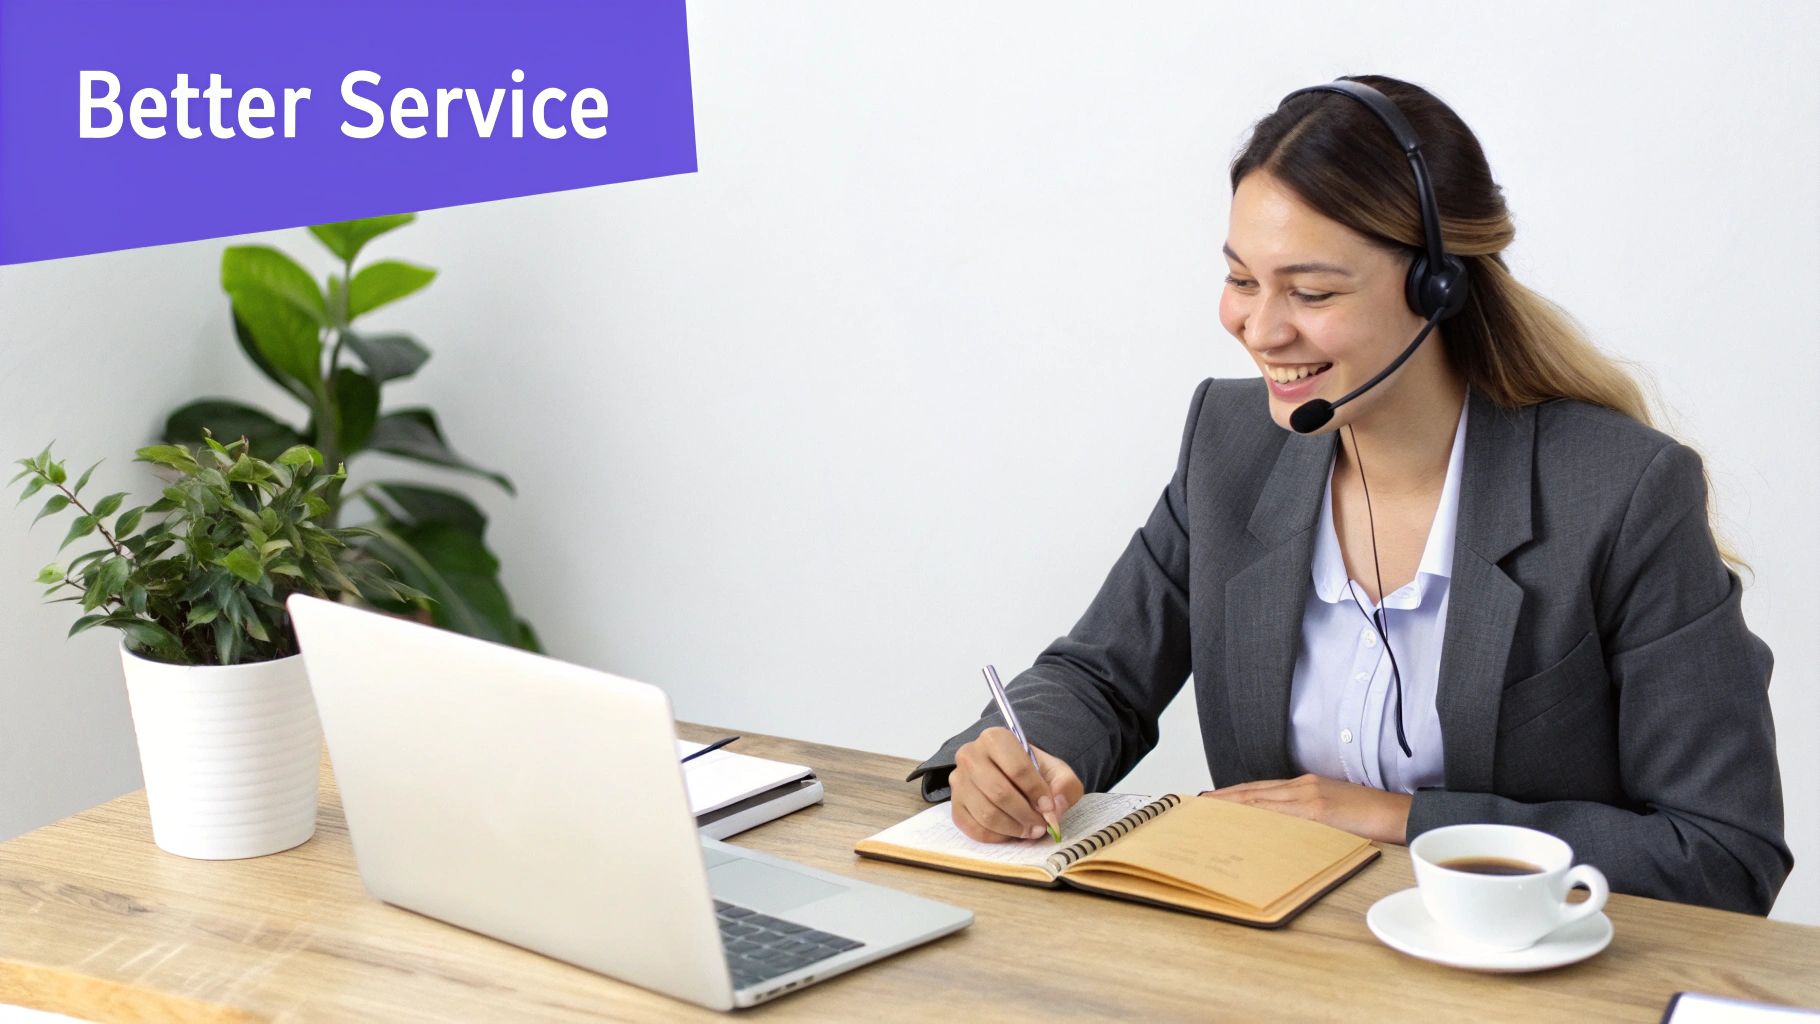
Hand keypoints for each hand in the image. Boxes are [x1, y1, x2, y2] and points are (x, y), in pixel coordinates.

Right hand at [949, 727, 1084, 842]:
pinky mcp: (955, 805)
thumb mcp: (1057, 772)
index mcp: (995, 738)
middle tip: (1041, 826)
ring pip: (985, 813)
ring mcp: (958, 781)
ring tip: (1030, 830)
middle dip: (1025, 814)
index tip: (1049, 807)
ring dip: (1013, 828)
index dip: (1036, 792)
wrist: (1012, 776)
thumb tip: (1055, 808)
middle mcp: (970, 755)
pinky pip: (973, 828)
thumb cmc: (1033, 772)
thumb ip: (1065, 786)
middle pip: (999, 792)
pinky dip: (997, 837)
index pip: (1016, 768)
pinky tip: (1011, 832)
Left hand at [1201, 773, 1410, 844]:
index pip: (1261, 789)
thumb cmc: (1372, 816)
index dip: (1234, 794)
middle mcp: (1304, 786)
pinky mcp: (1320, 810)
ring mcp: (1311, 797)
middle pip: (1254, 792)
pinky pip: (1281, 814)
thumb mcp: (1334, 810)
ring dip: (1233, 805)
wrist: (1403, 814)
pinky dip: (1258, 815)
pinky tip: (1241, 821)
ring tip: (1208, 811)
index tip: (1211, 799)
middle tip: (1197, 804)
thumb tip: (1284, 828)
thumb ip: (1308, 815)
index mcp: (1307, 786)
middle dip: (1224, 798)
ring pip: (1262, 800)